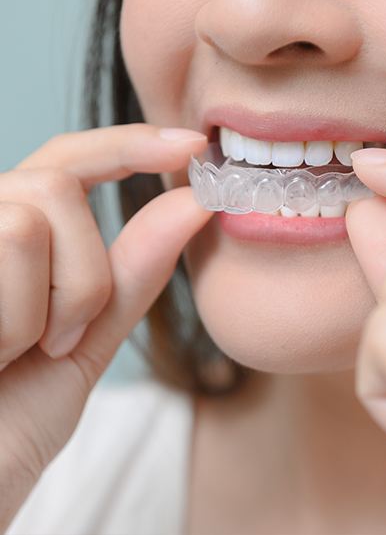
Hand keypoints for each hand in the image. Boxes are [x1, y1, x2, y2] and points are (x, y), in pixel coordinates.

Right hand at [0, 124, 211, 528]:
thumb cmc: (9, 418)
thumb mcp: (84, 342)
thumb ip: (130, 273)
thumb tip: (191, 202)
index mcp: (12, 239)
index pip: (68, 161)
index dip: (129, 145)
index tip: (190, 145)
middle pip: (56, 188)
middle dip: (82, 275)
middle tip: (56, 341)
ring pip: (32, 219)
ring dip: (48, 306)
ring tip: (11, 354)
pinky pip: (9, 244)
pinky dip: (15, 319)